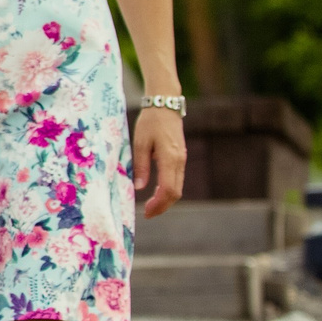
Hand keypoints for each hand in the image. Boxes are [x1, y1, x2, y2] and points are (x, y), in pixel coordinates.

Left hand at [133, 103, 185, 218]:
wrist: (166, 106)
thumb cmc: (150, 122)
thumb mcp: (140, 143)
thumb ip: (141, 165)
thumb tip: (139, 188)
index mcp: (170, 158)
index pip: (168, 189)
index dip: (158, 204)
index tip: (146, 212)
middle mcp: (179, 161)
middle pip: (175, 192)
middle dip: (162, 206)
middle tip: (148, 214)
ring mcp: (182, 160)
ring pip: (178, 187)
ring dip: (166, 200)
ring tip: (151, 207)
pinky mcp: (180, 158)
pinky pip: (177, 179)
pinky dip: (168, 190)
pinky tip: (157, 193)